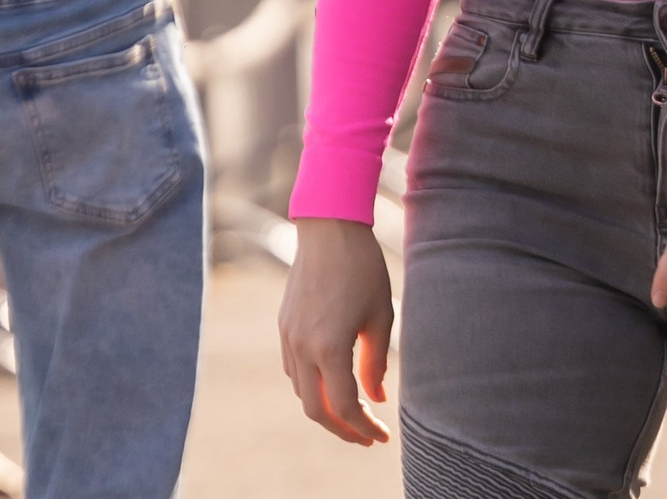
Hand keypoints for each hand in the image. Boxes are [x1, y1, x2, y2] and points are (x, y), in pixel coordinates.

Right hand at [278, 218, 395, 445]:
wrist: (329, 228)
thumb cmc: (362, 269)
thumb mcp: (380, 316)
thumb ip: (376, 362)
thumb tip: (377, 398)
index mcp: (329, 347)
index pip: (345, 406)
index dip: (364, 428)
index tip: (382, 437)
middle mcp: (302, 347)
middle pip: (316, 409)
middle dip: (342, 429)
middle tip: (366, 435)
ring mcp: (289, 337)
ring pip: (301, 391)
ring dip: (326, 408)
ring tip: (354, 411)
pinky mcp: (284, 326)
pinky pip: (293, 369)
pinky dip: (312, 385)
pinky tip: (332, 380)